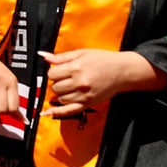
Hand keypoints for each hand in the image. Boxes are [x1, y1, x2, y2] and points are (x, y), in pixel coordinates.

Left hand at [39, 49, 153, 117]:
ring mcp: (83, 95)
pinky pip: (68, 111)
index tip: (60, 70)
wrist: (122, 71)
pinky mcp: (88, 104)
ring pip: (60, 98)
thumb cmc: (103, 60)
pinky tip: (47, 112)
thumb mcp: (82, 53)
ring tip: (70, 86)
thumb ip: (61, 57)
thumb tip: (43, 56)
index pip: (52, 74)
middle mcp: (79, 83)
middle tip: (67, 77)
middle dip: (58, 82)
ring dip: (61, 93)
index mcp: (76, 68)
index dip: (54, 71)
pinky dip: (56, 112)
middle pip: (55, 87)